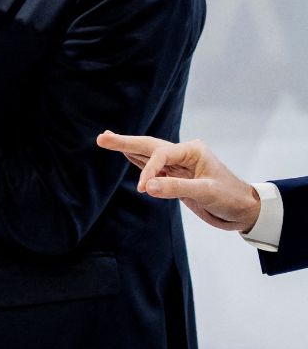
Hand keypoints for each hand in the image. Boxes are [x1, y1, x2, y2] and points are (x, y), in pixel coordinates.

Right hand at [97, 132, 261, 231]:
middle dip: (125, 142)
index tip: (143, 189)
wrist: (245, 211)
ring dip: (127, 148)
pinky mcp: (176, 178)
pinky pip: (153, 167)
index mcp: (192, 151)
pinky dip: (137, 162)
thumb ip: (175, 188)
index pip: (160, 155)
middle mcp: (183, 154)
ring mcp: (179, 166)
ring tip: (107, 140)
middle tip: (102, 137)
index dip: (148, 170)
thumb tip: (146, 186)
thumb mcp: (205, 193)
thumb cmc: (230, 198)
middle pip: (149, 146)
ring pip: (148, 155)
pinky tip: (126, 154)